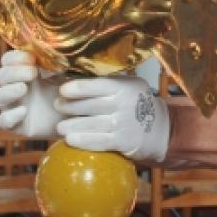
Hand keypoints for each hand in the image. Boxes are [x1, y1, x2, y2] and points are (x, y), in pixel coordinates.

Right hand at [0, 50, 63, 136]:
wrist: (73, 119)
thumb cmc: (66, 93)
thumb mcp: (63, 77)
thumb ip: (56, 65)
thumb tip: (54, 53)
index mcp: (22, 71)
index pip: (8, 60)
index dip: (16, 57)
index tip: (31, 58)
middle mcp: (13, 87)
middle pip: (1, 75)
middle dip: (15, 72)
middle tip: (32, 73)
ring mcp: (12, 106)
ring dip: (8, 91)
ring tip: (23, 88)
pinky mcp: (15, 125)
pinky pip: (3, 121)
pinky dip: (10, 116)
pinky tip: (23, 111)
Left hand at [55, 75, 169, 161]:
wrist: (160, 128)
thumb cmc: (136, 102)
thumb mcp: (128, 85)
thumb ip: (108, 81)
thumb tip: (75, 74)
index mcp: (124, 87)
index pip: (98, 85)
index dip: (79, 88)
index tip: (63, 90)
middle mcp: (124, 105)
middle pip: (91, 105)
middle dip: (70, 106)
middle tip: (57, 106)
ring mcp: (124, 124)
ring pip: (92, 125)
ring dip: (72, 126)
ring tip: (59, 127)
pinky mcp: (123, 142)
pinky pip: (99, 142)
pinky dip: (83, 141)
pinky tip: (70, 140)